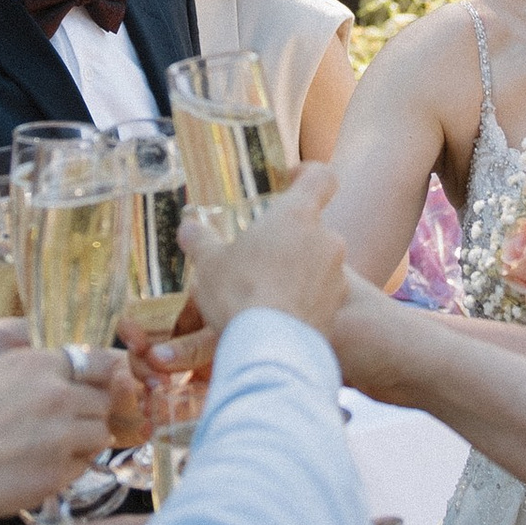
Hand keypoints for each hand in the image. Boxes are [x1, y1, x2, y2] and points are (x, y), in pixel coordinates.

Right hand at [0, 345, 117, 524]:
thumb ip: (40, 368)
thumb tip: (83, 371)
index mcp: (38, 364)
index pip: (102, 362)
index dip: (105, 376)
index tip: (100, 385)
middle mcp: (55, 396)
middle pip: (104, 400)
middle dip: (91, 411)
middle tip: (65, 422)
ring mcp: (59, 436)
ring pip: (99, 435)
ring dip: (82, 441)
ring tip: (46, 445)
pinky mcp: (56, 474)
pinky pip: (82, 467)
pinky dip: (68, 467)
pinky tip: (35, 465)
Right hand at [181, 168, 346, 343]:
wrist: (270, 350)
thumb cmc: (239, 294)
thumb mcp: (209, 264)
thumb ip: (200, 240)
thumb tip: (188, 228)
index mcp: (298, 215)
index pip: (321, 177)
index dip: (308, 174)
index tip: (290, 180)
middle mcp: (327, 241)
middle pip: (313, 226)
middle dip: (289, 236)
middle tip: (259, 252)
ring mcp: (337, 277)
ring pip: (318, 262)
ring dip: (296, 270)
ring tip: (264, 290)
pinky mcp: (337, 310)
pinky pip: (320, 296)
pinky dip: (302, 300)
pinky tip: (276, 316)